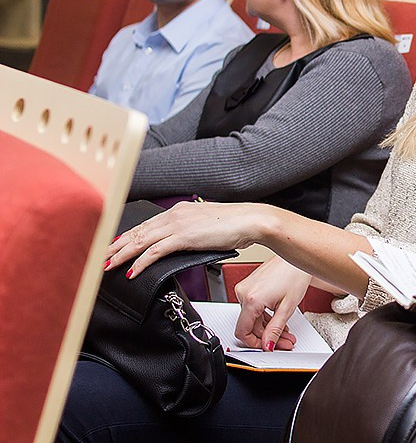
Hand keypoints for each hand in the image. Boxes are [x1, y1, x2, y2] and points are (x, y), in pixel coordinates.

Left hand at [105, 201, 276, 277]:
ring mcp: (178, 224)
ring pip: (141, 240)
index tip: (113, 245)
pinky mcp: (184, 236)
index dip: (127, 236)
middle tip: (98, 256)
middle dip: (115, 245)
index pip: (146, 225)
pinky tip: (133, 271)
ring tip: (108, 265)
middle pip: (137, 231)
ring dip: (122, 254)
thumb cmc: (235, 224)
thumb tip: (183, 241)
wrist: (251, 220)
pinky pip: (156, 251)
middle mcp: (174, 215)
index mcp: (179, 211)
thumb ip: (191, 232)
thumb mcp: (206, 226)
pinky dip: (141, 262)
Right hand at [233, 256, 313, 350]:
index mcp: (251, 299)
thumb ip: (275, 329)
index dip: (255, 343)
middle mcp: (244, 293)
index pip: (242, 331)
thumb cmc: (294, 275)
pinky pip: (253, 307)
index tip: (267, 346)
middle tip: (284, 341)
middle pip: (250, 325)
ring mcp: (245, 288)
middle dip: (268, 336)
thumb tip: (268, 344)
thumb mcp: (287, 308)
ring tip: (286, 331)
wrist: (296, 259)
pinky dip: (265, 315)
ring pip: (253, 317)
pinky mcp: (249, 286)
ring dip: (268, 326)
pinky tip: (278, 320)